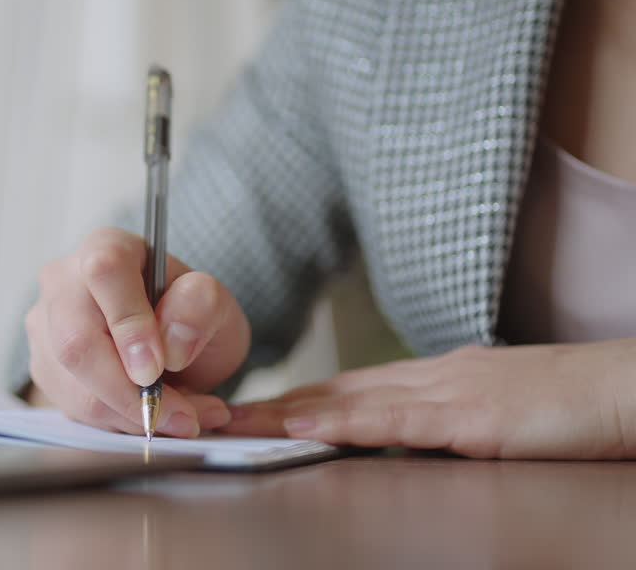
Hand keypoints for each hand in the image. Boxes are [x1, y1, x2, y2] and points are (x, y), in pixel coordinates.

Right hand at [25, 227, 250, 437]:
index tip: (158, 368)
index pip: (104, 273)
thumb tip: (171, 346)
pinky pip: (75, 411)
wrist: (167, 341)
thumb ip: (200, 307)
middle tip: (182, 418)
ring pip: (75, 387)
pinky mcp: (44, 369)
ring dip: (134, 417)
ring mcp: (45, 327)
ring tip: (184, 418)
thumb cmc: (185, 313)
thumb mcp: (214, 303)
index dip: (129, 324)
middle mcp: (63, 282)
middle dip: (130, 394)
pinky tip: (154, 417)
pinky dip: (121, 425)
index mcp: (107, 246)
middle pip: (76, 342)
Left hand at [218, 341, 635, 458]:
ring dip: (288, 412)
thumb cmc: (569, 405)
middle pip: (337, 390)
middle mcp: (431, 377)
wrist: (625, 388)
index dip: (298, 398)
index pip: (352, 388)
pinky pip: (393, 421)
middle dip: (275, 403)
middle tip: (221, 413)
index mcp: (437, 377)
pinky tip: (305, 429)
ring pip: (351, 400)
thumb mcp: (493, 412)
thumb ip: (444, 420)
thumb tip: (401, 438)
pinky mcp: (470, 417)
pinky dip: (343, 424)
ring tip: (238, 422)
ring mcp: (448, 393)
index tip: (253, 409)